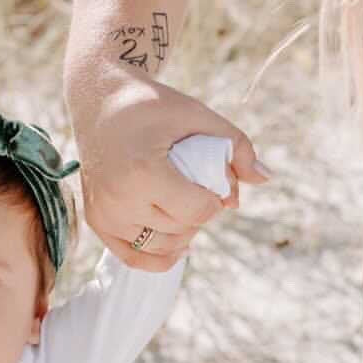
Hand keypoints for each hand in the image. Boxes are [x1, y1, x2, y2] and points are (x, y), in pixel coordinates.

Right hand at [65, 70, 270, 272]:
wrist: (100, 104)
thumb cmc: (152, 107)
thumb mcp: (198, 116)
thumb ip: (236, 147)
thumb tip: (265, 178)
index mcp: (144, 172)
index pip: (199, 210)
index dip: (216, 198)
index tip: (213, 179)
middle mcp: (120, 200)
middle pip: (183, 228)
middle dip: (200, 211)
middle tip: (197, 185)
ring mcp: (105, 215)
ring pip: (162, 246)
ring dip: (183, 232)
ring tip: (183, 204)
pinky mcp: (96, 222)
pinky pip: (134, 258)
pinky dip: (161, 257)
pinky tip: (179, 244)